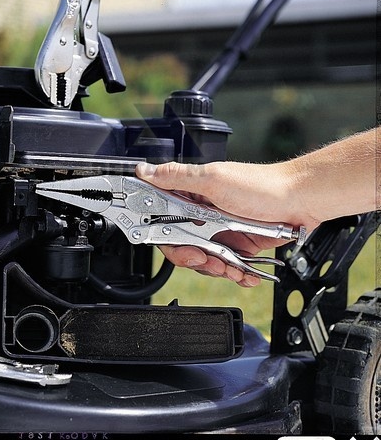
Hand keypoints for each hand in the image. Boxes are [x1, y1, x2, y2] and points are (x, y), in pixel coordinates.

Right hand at [136, 160, 313, 286]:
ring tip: (231, 269)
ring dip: (217, 269)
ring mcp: (221, 230)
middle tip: (207, 259)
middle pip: (183, 246)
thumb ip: (176, 178)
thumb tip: (144, 171)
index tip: (179, 246)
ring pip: (205, 260)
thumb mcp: (213, 179)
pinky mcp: (239, 244)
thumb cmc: (262, 186)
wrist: (301, 200)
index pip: (164, 220)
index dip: (167, 238)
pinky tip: (244, 274)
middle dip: (195, 259)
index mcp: (192, 194)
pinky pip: (229, 265)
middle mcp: (203, 213)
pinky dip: (235, 273)